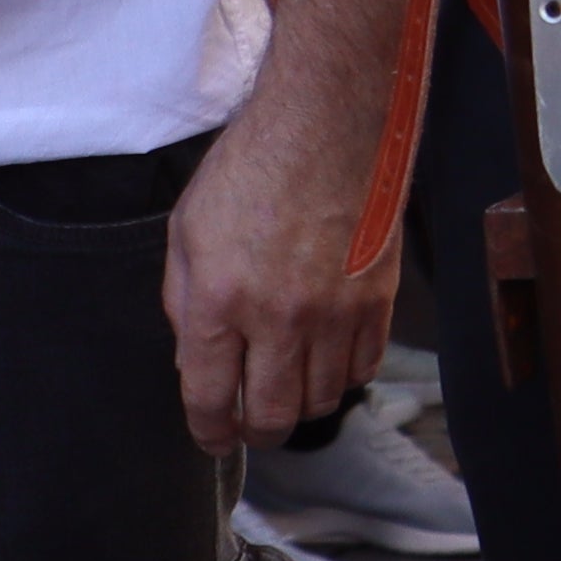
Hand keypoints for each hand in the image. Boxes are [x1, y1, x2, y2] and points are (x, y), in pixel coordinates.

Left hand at [162, 89, 401, 453]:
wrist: (327, 124)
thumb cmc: (252, 169)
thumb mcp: (187, 232)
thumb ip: (184, 304)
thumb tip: (196, 360)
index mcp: (218, 301)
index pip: (210, 400)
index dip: (209, 433)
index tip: (214, 437)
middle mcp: (277, 319)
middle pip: (273, 417)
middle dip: (256, 431)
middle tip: (252, 422)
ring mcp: (334, 313)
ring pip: (322, 401)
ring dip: (301, 404)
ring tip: (290, 384)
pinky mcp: (376, 300)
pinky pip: (363, 369)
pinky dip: (343, 376)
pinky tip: (327, 356)